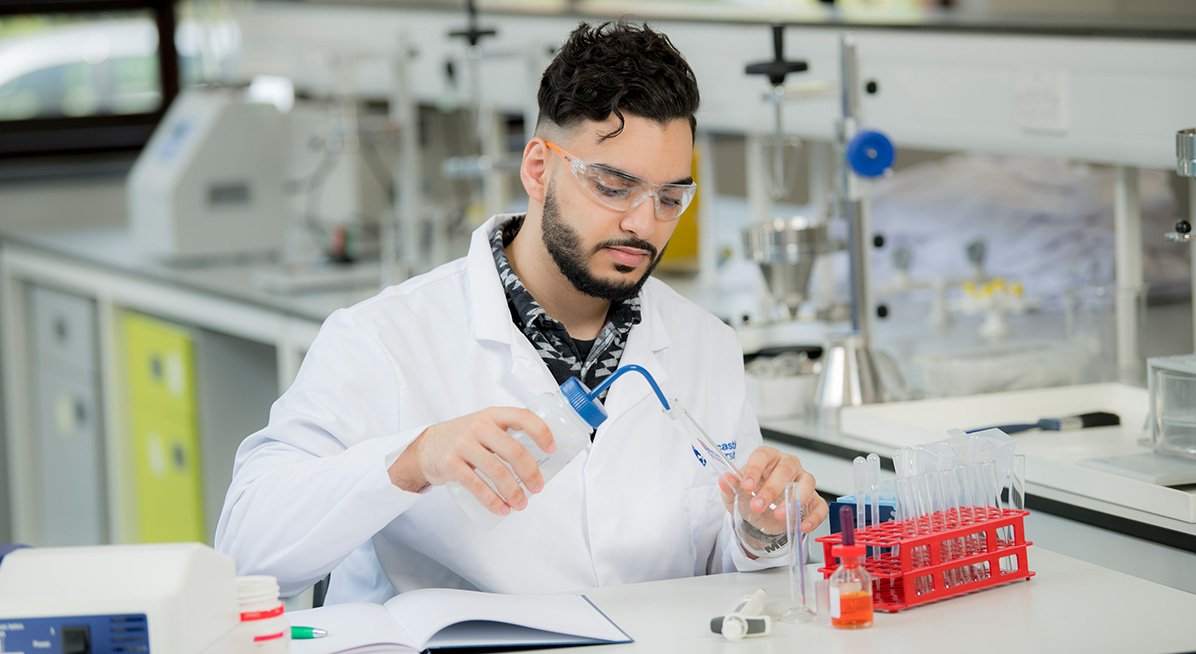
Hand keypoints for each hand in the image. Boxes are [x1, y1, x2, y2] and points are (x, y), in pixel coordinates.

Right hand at [389, 408, 554, 515]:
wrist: (425, 447)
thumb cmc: (463, 438)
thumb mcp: (484, 427)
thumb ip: (506, 436)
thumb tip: (539, 462)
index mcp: (493, 415)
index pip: (523, 417)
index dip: (541, 432)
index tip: (552, 449)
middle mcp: (479, 427)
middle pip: (513, 450)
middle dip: (530, 473)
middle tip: (538, 488)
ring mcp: (463, 445)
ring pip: (497, 471)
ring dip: (513, 492)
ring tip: (521, 504)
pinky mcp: (451, 464)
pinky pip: (476, 486)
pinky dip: (492, 501)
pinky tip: (502, 509)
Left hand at [717, 446, 828, 534]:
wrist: (762, 514)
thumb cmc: (753, 496)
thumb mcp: (737, 494)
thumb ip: (730, 487)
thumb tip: (724, 479)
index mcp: (768, 458)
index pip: (762, 456)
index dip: (754, 469)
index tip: (746, 486)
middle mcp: (788, 465)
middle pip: (785, 469)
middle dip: (771, 489)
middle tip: (758, 506)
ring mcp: (804, 480)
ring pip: (806, 482)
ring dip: (793, 499)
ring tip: (779, 515)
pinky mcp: (814, 499)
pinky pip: (819, 505)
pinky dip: (813, 516)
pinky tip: (802, 526)